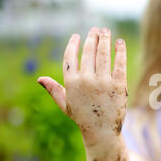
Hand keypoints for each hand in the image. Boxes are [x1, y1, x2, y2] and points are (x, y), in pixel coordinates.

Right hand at [37, 27, 127, 141]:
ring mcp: (103, 82)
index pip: (70, 57)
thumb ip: (54, 90)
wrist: (102, 131)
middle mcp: (86, 80)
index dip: (73, 44)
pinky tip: (120, 42)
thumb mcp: (65, 104)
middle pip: (88, 52)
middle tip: (96, 29)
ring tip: (106, 31)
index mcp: (71, 83)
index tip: (77, 36)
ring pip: (103, 54)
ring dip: (105, 39)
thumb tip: (40, 79)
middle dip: (92, 37)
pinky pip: (119, 63)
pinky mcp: (119, 85)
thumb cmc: (83, 117)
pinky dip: (120, 50)